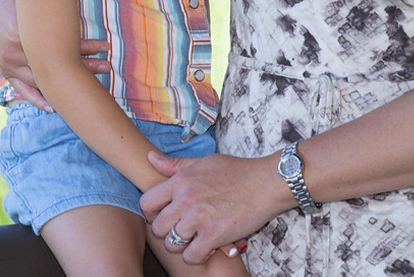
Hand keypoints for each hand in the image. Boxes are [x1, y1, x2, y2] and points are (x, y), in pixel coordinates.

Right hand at [0, 0, 111, 109]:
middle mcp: (14, 50)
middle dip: (83, 66)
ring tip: (88, 86)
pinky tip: (52, 107)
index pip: (61, 43)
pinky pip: (20, 88)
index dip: (85, 46)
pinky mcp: (4, 67)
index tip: (105, 47)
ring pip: (42, 78)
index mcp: (23, 31)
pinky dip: (36, 97)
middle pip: (55, 64)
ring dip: (64, 83)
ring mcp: (7, 62)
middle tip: (106, 67)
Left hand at [141, 151, 281, 264]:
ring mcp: (198, 218)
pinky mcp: (213, 235)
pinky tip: (207, 247)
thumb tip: (149, 157)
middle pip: (156, 228)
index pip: (146, 203)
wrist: (267, 183)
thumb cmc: (238, 171)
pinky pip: (191, 256)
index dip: (152, 213)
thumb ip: (176, 164)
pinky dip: (197, 256)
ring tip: (195, 238)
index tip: (165, 215)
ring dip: (183, 245)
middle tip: (183, 229)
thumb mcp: (205, 161)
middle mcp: (186, 198)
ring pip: (172, 244)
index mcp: (181, 180)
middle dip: (167, 231)